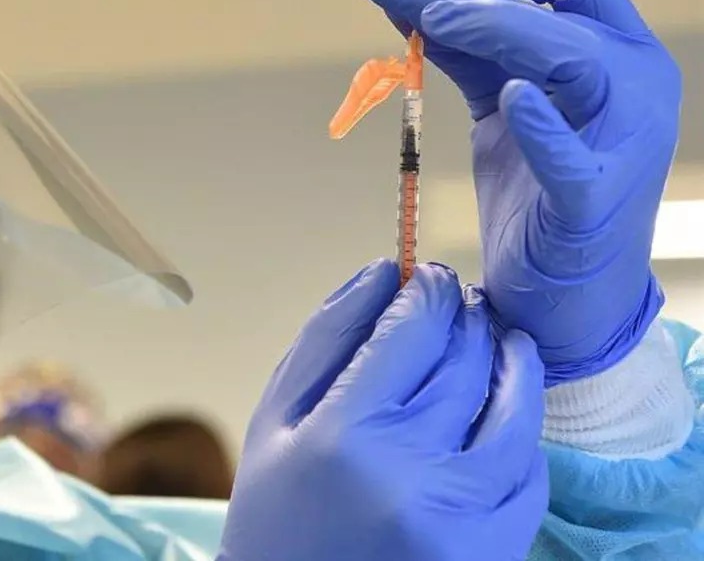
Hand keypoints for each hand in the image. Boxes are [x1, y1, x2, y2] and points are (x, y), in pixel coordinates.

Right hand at [217, 260, 546, 560]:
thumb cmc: (277, 514)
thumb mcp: (275, 421)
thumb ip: (325, 341)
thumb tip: (382, 272)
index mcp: (341, 433)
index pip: (412, 327)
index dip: (427, 289)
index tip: (427, 279)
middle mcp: (409, 470)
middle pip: (465, 358)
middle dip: (467, 315)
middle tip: (460, 302)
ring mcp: (461, 515)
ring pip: (514, 408)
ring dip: (514, 360)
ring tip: (503, 342)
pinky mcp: (495, 550)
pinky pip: (531, 472)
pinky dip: (524, 431)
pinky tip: (504, 414)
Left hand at [357, 0, 679, 383]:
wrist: (564, 295)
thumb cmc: (538, 193)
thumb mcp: (498, 106)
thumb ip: (464, 51)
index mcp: (614, 51)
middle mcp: (634, 83)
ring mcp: (623, 142)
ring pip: (577, 57)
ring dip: (501, 29)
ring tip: (433, 19)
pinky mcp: (593, 202)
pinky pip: (572, 159)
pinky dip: (541, 124)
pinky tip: (512, 100)